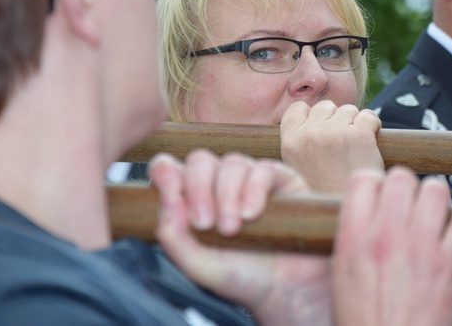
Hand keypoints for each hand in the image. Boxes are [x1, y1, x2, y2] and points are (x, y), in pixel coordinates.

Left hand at [149, 151, 330, 325]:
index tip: (171, 198)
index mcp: (193, 200)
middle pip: (200, 160)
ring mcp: (251, 178)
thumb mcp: (198, 265)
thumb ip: (173, 237)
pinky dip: (253, 190)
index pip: (170, 169)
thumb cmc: (241, 277)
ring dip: (227, 196)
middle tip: (205, 224)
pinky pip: (263, 169)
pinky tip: (252, 214)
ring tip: (233, 229)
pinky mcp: (281, 179)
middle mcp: (220, 184)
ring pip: (231, 163)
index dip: (165, 174)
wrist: (285, 290)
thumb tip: (167, 201)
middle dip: (198, 189)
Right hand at [280, 101, 383, 192]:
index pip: (298, 108)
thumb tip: (312, 116)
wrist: (346, 215)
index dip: (312, 116)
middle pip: (326, 106)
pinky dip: (373, 125)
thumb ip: (301, 141)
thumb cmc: (324, 194)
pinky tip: (370, 141)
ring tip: (355, 147)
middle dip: (335, 119)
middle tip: (341, 143)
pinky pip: (369, 116)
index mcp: (290, 142)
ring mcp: (335, 133)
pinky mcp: (359, 136)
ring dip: (354, 123)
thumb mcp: (297, 167)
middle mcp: (310, 134)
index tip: (321, 130)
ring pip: (348, 110)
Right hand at [331, 168, 451, 325]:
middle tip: (406, 203)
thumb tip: (367, 212)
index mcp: (352, 239)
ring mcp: (420, 247)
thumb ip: (352, 239)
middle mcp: (385, 236)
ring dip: (433, 193)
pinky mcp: (450, 264)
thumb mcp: (340, 277)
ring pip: (433, 189)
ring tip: (431, 206)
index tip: (380, 194)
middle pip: (400, 178)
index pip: (362, 180)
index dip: (373, 183)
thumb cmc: (363, 323)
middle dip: (404, 186)